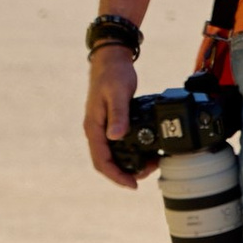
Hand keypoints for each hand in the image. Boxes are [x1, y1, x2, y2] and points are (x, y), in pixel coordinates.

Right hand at [85, 45, 139, 185]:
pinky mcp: (111, 123)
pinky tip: (144, 152)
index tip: (133, 184)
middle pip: (106, 162)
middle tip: (146, 175)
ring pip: (112, 155)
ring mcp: (103, 127)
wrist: (112, 58)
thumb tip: (115, 137)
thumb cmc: (113, 74)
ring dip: (128, 164)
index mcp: (93, 127)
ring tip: (149, 165)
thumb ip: (118, 115)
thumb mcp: (118, 93)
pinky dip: (130, 152)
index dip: (116, 176)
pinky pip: (118, 144)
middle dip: (124, 173)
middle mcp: (96, 130)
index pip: (101, 161)